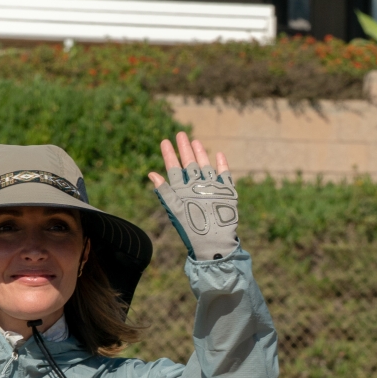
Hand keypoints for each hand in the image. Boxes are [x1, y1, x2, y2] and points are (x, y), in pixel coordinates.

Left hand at [148, 132, 238, 261]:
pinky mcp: (225, 193)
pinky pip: (224, 176)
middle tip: (180, 134)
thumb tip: (151, 174)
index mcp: (182, 191)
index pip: (174, 169)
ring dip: (201, 154)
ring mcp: (210, 189)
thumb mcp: (175, 208)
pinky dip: (222, 165)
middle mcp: (195, 188)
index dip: (169, 155)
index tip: (165, 141)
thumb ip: (165, 191)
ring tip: (195, 141)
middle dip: (185, 149)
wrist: (213, 242)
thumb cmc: (192, 229)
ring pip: (205, 167)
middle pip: (189, 165)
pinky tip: (219, 155)